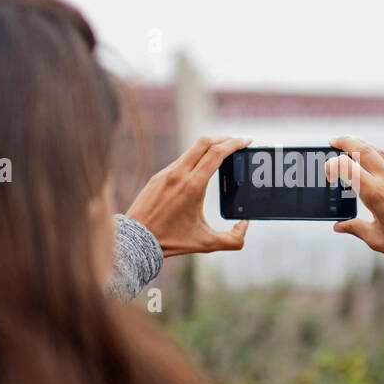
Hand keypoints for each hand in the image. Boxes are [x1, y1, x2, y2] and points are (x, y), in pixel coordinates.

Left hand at [126, 136, 251, 256]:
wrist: (137, 240)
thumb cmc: (171, 241)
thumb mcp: (206, 244)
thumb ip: (232, 239)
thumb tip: (245, 225)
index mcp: (193, 186)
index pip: (216, 153)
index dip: (234, 143)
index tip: (246, 141)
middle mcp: (179, 174)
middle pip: (204, 142)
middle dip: (224, 139)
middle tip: (237, 142)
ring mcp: (166, 173)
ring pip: (191, 150)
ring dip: (208, 148)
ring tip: (221, 153)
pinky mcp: (158, 177)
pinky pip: (180, 161)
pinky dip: (194, 158)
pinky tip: (200, 167)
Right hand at [324, 135, 383, 260]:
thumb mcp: (375, 238)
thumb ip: (355, 228)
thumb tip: (339, 227)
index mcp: (374, 193)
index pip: (346, 166)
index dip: (332, 165)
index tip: (329, 173)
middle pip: (364, 149)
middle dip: (346, 141)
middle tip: (335, 140)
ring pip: (382, 153)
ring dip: (366, 148)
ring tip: (355, 149)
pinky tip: (379, 170)